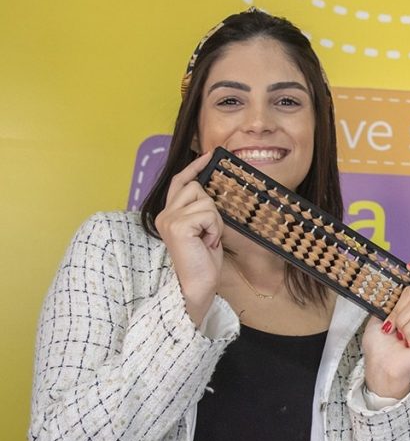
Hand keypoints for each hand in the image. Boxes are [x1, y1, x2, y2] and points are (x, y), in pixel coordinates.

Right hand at [154, 151, 224, 326]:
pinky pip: (209, 214)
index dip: (195, 167)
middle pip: (197, 188)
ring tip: (207, 240)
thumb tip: (211, 188)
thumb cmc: (203, 261)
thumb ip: (201, 210)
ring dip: (215, 221)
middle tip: (208, 234)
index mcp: (169, 214)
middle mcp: (164, 214)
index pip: (180, 181)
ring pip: (206, 201)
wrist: (197, 285)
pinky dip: (214, 229)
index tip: (211, 155)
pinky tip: (207, 243)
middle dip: (211, 210)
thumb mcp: (203, 230)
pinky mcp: (178, 225)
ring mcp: (169, 219)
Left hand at [362, 261, 409, 398]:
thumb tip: (392, 282)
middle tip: (390, 325)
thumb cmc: (379, 345)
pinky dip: (409, 329)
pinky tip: (408, 341)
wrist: (381, 366)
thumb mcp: (378, 315)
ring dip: (400, 321)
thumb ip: (388, 298)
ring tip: (399, 335)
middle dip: (396, 308)